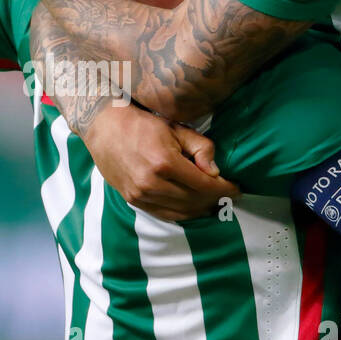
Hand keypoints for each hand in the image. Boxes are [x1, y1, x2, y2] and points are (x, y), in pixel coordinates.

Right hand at [84, 101, 239, 222]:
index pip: (204, 185)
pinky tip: (193, 207)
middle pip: (194, 201)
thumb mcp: (176, 128)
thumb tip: (215, 173)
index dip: (224, 189)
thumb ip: (200, 148)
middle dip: (215, 200)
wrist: (104, 128)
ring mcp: (140, 195)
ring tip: (213, 202)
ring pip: (181, 212)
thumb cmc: (142, 124)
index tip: (236, 188)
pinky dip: (182, 214)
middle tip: (228, 195)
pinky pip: (164, 214)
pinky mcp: (133, 200)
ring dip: (201, 209)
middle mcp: (151, 183)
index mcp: (164, 162)